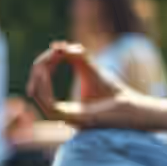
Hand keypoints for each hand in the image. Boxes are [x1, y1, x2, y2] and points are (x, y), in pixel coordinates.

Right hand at [26, 42, 153, 129]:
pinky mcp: (72, 119)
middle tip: (52, 51)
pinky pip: (48, 104)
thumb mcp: (90, 69)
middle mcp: (61, 115)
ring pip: (38, 96)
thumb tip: (57, 46)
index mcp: (64, 107)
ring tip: (48, 59)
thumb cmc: (113, 92)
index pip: (42, 86)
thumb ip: (75, 57)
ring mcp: (65, 119)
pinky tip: (49, 70)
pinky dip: (45, 85)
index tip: (56, 49)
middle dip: (40, 67)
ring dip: (40, 75)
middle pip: (36, 89)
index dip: (45, 65)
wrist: (130, 106)